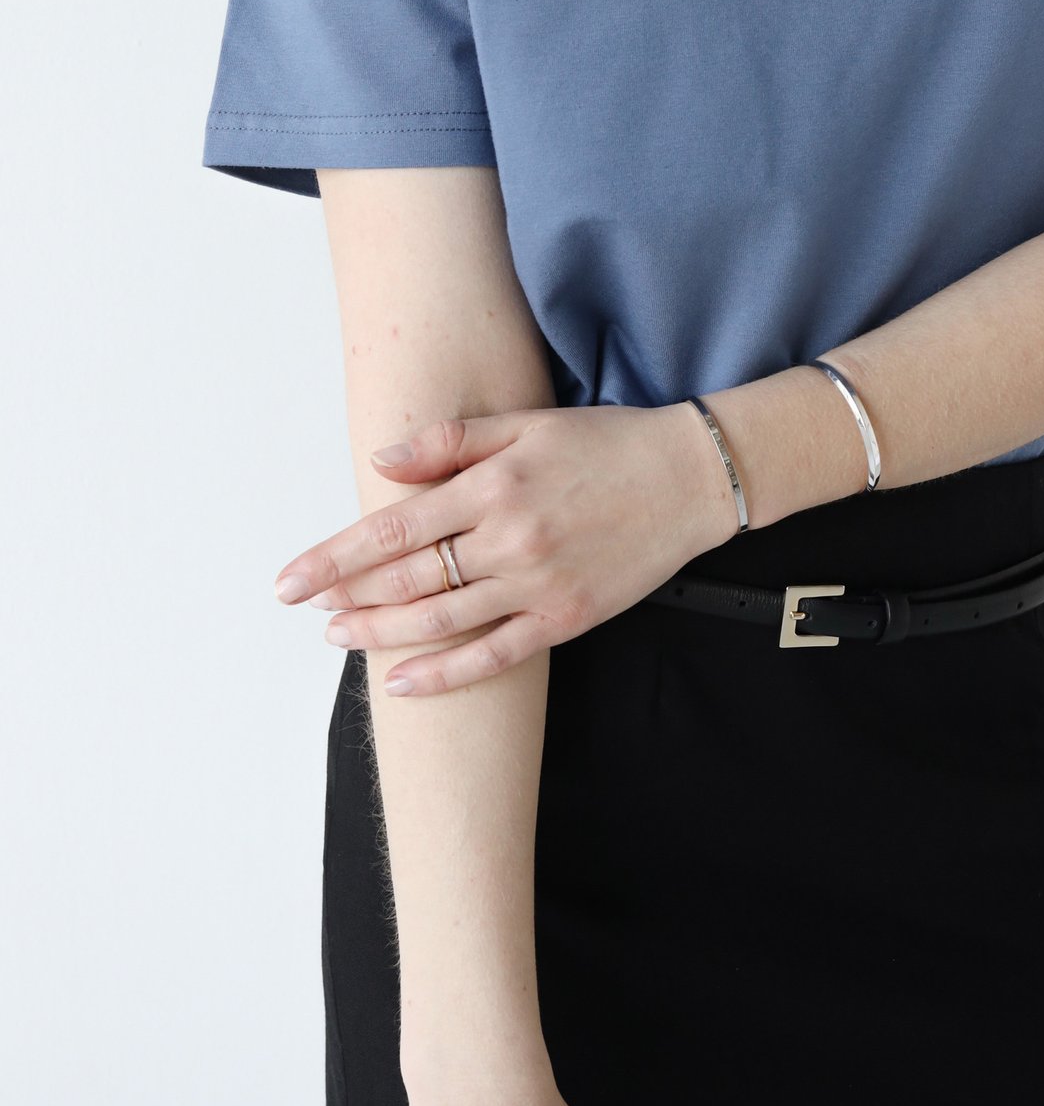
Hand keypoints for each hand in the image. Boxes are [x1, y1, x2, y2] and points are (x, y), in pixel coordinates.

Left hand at [272, 400, 737, 694]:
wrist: (691, 478)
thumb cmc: (608, 443)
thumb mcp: (529, 424)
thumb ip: (451, 441)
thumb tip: (381, 462)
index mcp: (495, 486)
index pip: (394, 528)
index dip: (334, 557)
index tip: (290, 579)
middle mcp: (510, 539)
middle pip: (406, 579)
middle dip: (343, 597)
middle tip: (301, 607)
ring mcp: (538, 585)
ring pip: (440, 621)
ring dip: (379, 634)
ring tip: (337, 636)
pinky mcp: (566, 620)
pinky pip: (493, 656)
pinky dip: (443, 674)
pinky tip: (402, 681)